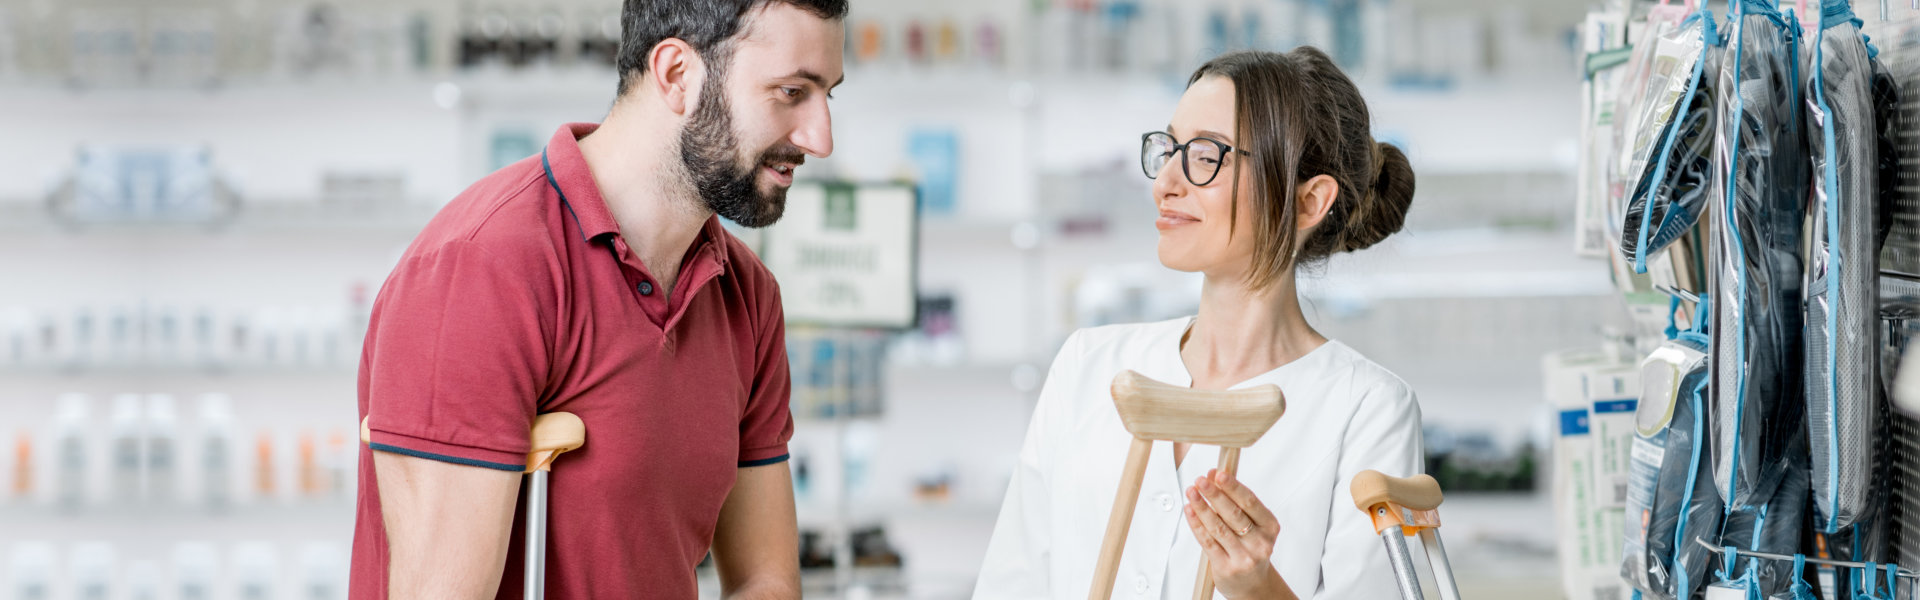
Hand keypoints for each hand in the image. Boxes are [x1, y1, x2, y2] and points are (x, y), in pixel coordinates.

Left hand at [1184, 469, 1295, 599]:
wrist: (1254, 585)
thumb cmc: (1250, 548)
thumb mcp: (1251, 524)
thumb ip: (1233, 499)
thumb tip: (1213, 474)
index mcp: (1270, 527)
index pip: (1250, 502)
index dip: (1233, 487)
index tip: (1219, 474)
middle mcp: (1260, 543)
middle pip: (1234, 514)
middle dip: (1215, 495)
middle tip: (1200, 480)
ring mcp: (1244, 557)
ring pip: (1219, 528)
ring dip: (1202, 507)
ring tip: (1191, 492)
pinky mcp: (1227, 567)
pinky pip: (1208, 542)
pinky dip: (1197, 524)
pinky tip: (1190, 511)